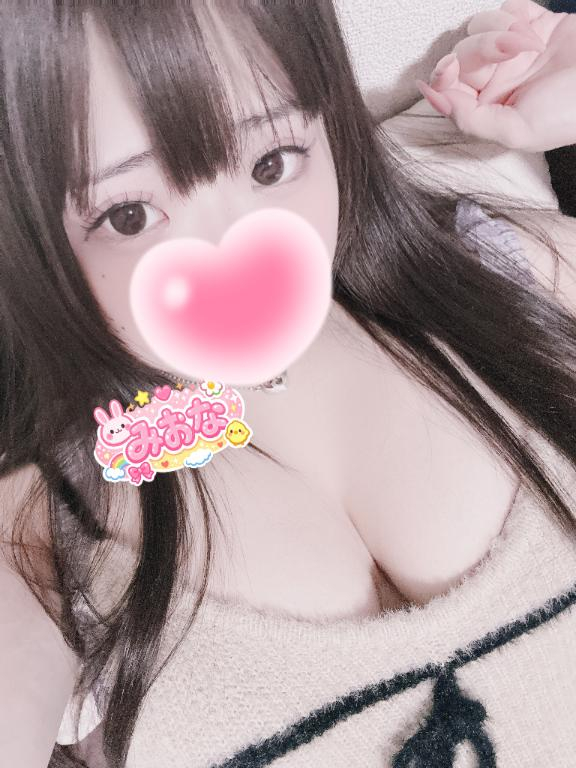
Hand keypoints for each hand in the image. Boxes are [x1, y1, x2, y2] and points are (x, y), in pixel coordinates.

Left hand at [415, 0, 575, 151]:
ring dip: (501, 31)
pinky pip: (505, 8)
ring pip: (478, 28)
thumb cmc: (569, 113)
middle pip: (460, 55)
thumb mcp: (517, 130)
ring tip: (531, 44)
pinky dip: (515, 14)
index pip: (446, 89)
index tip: (449, 71)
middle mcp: (495, 81)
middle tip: (511, 55)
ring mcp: (512, 51)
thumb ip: (471, 120)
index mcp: (487, 109)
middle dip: (480, 51)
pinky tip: (534, 29)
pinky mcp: (531, 23)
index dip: (442, 77)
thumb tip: (435, 98)